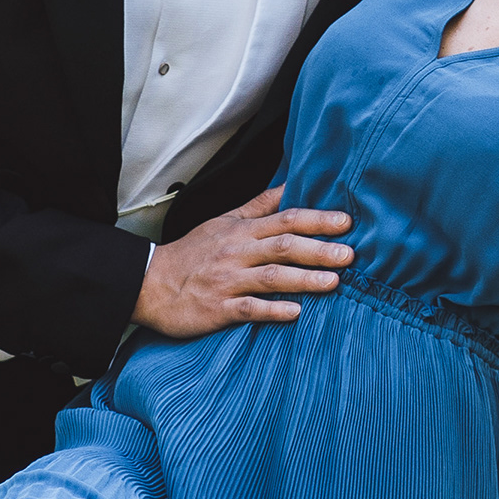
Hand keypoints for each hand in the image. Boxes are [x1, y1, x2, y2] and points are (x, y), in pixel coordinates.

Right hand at [133, 185, 353, 338]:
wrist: (149, 283)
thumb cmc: (191, 253)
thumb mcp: (224, 222)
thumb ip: (259, 206)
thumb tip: (291, 185)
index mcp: (241, 231)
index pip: (285, 219)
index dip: (317, 220)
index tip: (346, 223)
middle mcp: (237, 252)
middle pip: (283, 246)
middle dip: (318, 249)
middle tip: (350, 255)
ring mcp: (227, 280)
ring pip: (270, 277)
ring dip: (304, 279)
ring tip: (333, 283)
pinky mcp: (217, 308)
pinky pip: (248, 308)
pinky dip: (272, 310)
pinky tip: (295, 313)